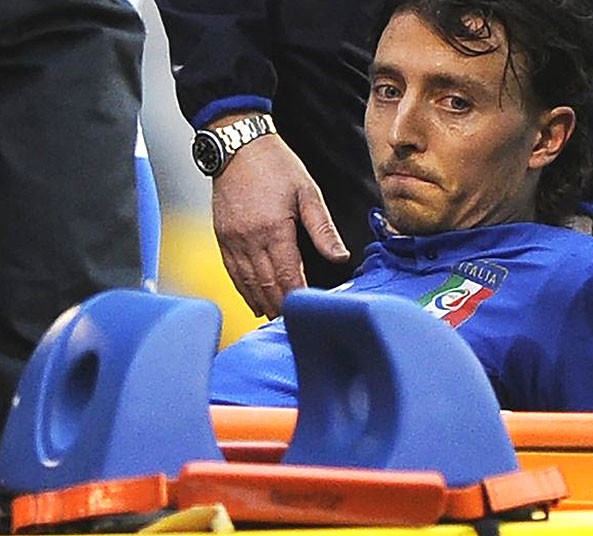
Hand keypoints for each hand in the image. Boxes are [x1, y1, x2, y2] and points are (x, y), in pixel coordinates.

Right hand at [211, 126, 349, 318]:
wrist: (237, 144)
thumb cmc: (277, 165)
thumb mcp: (308, 192)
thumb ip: (323, 229)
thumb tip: (340, 257)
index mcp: (274, 229)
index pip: (287, 274)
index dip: (296, 296)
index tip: (305, 312)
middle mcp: (249, 238)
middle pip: (266, 284)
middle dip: (279, 305)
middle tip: (291, 323)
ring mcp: (232, 239)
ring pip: (247, 281)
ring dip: (261, 301)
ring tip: (274, 317)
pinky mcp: (221, 235)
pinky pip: (231, 270)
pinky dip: (243, 288)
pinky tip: (253, 298)